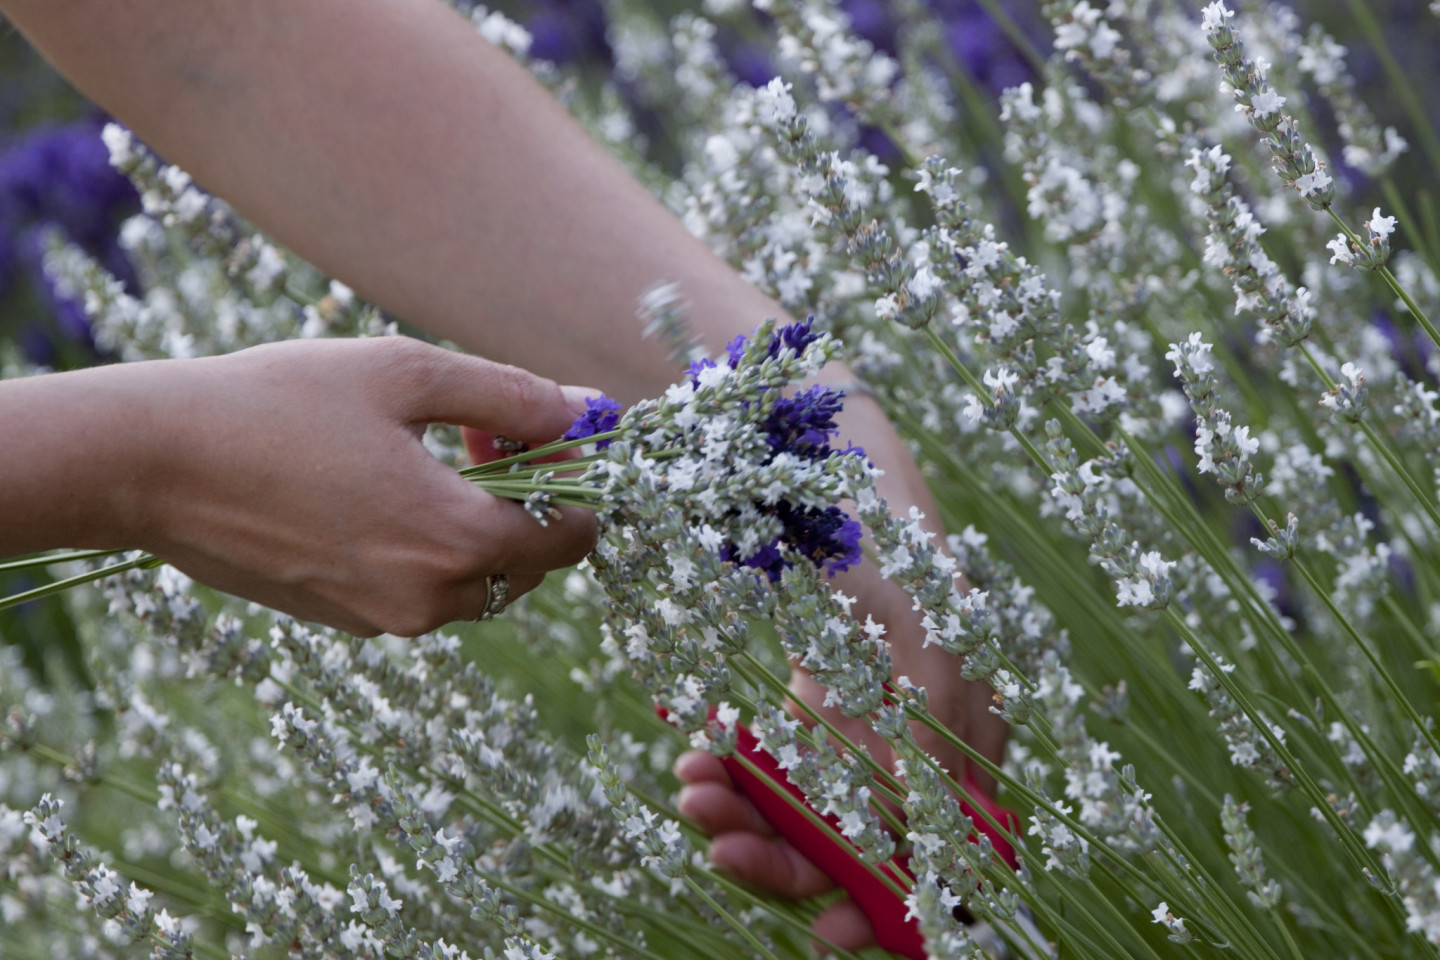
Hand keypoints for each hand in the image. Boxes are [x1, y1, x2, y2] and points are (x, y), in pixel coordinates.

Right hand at [54, 337, 596, 635]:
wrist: (150, 464)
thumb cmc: (279, 402)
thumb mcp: (407, 374)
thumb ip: (510, 395)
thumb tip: (581, 412)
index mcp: (459, 539)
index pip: (574, 538)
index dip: (576, 484)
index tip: (545, 434)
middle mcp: (429, 598)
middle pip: (531, 564)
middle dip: (529, 499)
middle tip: (481, 430)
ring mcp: (382, 619)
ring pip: (477, 582)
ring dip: (480, 524)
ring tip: (427, 453)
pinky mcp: (342, 621)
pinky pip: (422, 591)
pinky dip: (430, 548)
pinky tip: (381, 488)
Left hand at [675, 394, 1006, 952]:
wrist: (815, 446)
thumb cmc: (880, 530)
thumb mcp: (918, 636)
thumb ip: (926, 743)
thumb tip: (921, 849)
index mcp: (970, 735)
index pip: (944, 854)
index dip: (892, 905)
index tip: (827, 933)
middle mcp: (920, 741)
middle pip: (862, 843)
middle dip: (788, 856)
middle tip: (716, 841)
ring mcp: (862, 721)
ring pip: (806, 810)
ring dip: (748, 814)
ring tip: (691, 790)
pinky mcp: (810, 699)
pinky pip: (772, 764)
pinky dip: (735, 770)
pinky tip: (698, 754)